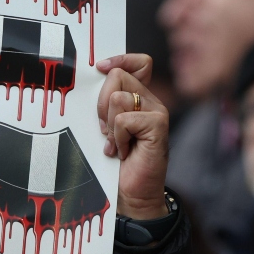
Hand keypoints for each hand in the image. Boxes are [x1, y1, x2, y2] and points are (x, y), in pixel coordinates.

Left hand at [95, 54, 168, 220]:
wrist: (132, 193)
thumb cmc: (117, 163)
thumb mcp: (107, 127)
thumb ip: (106, 104)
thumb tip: (95, 80)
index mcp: (140, 98)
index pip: (139, 63)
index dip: (120, 60)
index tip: (100, 68)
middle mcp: (151, 101)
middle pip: (118, 77)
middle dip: (102, 104)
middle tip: (106, 129)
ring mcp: (157, 112)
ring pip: (118, 98)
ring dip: (109, 125)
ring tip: (116, 143)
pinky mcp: (158, 125)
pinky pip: (124, 119)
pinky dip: (117, 138)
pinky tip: (123, 151)